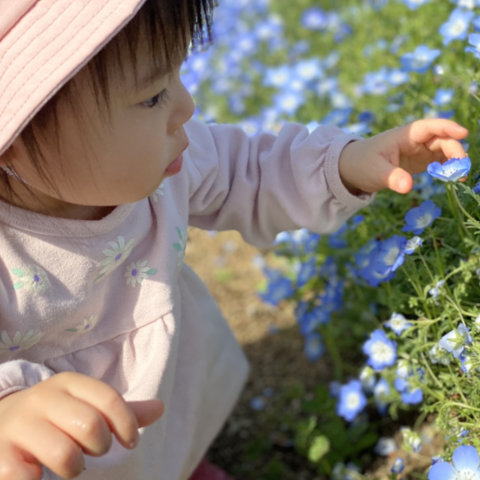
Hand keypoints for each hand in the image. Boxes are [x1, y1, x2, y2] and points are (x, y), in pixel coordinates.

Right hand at [0, 372, 163, 479]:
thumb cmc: (54, 418)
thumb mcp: (85, 406)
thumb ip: (121, 410)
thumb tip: (160, 408)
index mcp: (68, 383)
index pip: (109, 399)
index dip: (127, 424)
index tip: (130, 441)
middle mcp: (42, 398)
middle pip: (90, 426)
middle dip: (99, 446)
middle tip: (90, 450)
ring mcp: (18, 425)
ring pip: (65, 455)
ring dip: (73, 468)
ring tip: (68, 463)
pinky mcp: (0, 454)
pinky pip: (27, 478)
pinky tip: (36, 473)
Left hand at [338, 118, 468, 193]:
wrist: (352, 168)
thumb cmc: (362, 165)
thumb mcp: (375, 172)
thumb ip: (392, 178)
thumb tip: (407, 186)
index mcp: (404, 136)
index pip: (429, 127)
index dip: (447, 127)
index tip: (463, 133)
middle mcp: (414, 140)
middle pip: (441, 139)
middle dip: (454, 150)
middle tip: (461, 170)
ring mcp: (418, 150)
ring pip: (443, 149)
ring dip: (454, 160)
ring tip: (459, 177)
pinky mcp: (419, 161)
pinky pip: (438, 160)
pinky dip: (447, 167)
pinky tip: (452, 178)